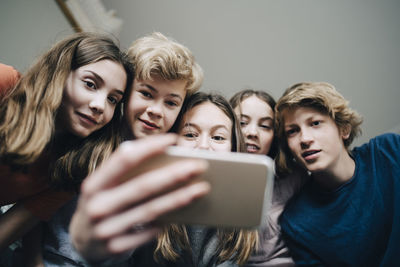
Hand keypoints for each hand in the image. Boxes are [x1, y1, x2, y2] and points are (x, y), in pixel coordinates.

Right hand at [69, 134, 209, 260]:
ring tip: (201, 188)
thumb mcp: (102, 184)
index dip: (149, 147)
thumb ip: (123, 169)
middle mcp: (97, 206)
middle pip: (142, 186)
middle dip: (173, 174)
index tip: (173, 139)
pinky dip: (166, 222)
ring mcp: (105, 229)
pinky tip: (183, 212)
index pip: (123, 159)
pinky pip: (149, 233)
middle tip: (199, 166)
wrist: (81, 241)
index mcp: (93, 184)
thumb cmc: (102, 202)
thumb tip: (160, 152)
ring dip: (179, 198)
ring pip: (151, 211)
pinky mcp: (116, 248)